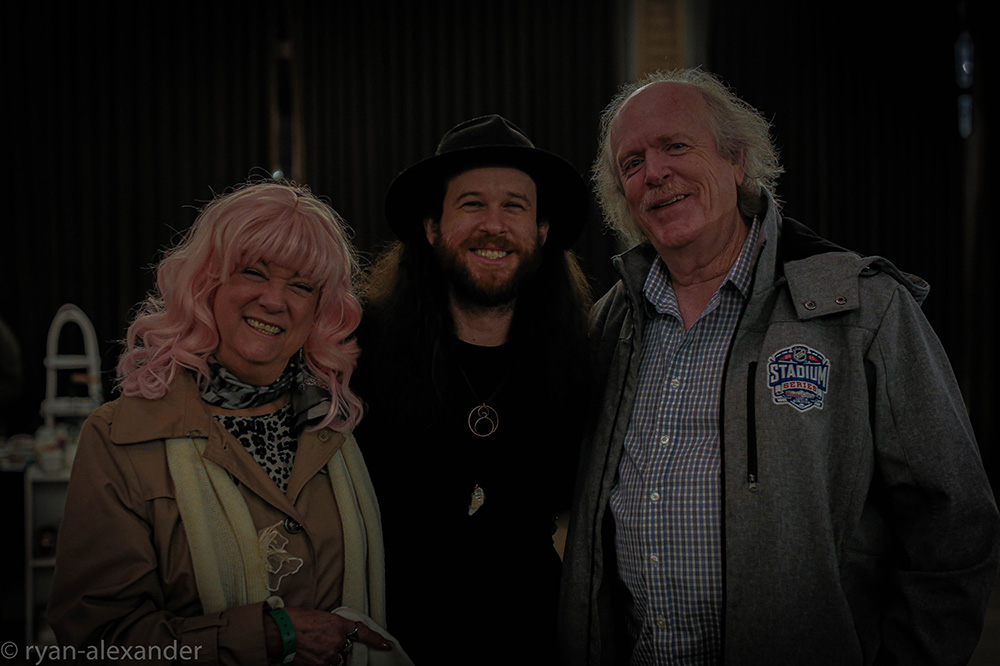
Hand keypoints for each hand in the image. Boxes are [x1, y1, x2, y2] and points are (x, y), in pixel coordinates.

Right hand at [265, 606, 390, 665]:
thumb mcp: (318, 616)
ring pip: (335, 660)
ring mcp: (328, 656)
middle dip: (338, 647)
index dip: (377, 640)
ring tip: (312, 647)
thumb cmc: (293, 619)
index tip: (385, 645)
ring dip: (328, 656)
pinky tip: (308, 654)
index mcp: (339, 624)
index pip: (364, 632)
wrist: (278, 631)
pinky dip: (318, 662)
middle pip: (345, 649)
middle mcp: (337, 641)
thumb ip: (330, 626)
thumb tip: (331, 632)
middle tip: (322, 641)